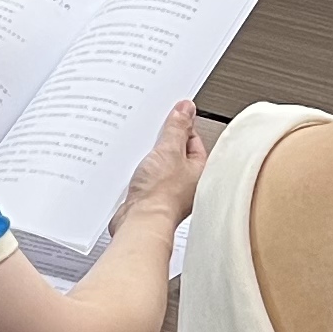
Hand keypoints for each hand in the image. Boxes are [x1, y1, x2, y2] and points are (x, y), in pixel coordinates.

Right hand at [118, 99, 210, 228]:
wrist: (140, 222)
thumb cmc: (160, 195)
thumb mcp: (169, 150)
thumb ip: (178, 128)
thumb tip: (186, 109)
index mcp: (200, 169)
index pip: (193, 139)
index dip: (179, 126)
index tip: (168, 118)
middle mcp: (187, 182)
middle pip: (175, 151)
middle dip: (161, 143)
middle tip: (152, 137)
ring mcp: (169, 191)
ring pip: (159, 165)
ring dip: (148, 159)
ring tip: (142, 156)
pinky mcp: (151, 198)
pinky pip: (147, 178)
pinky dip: (139, 173)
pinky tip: (133, 171)